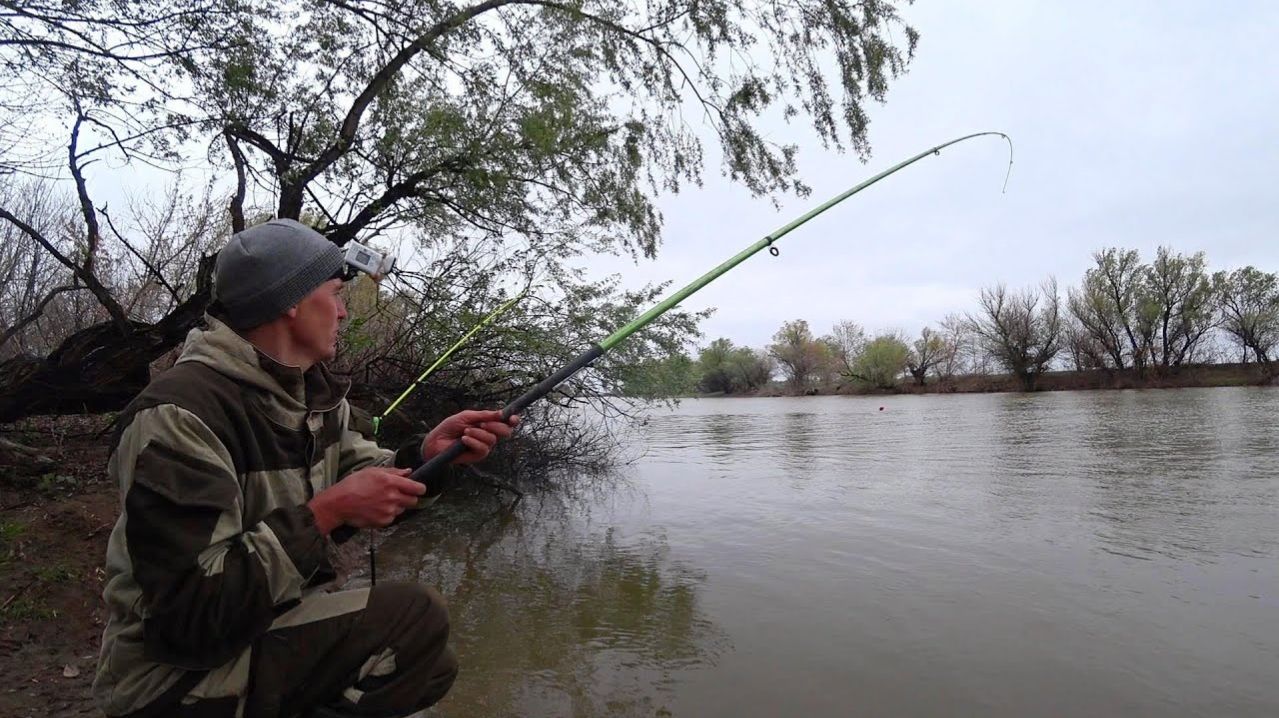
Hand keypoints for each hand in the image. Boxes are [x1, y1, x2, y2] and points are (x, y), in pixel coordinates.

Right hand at [307, 466, 424, 532]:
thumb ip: (394, 472)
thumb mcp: (372, 471)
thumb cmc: (353, 484)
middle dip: (409, 498)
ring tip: (381, 501)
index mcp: (391, 482)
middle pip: (413, 501)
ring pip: (402, 509)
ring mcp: (389, 511)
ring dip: (396, 506)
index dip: (420, 488)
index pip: (417, 488)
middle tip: (398, 495)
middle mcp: (393, 497)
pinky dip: (387, 514)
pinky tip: (376, 509)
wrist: (339, 503)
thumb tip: (408, 472)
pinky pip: (392, 518)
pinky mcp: (383, 521)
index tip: (419, 488)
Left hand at [422, 409, 519, 464]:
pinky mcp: (478, 456)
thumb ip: (484, 415)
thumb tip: (501, 413)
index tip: (513, 418)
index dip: (513, 420)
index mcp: (488, 423)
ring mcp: (484, 446)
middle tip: (483, 424)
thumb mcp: (466, 416)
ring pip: (492, 440)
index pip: (506, 422)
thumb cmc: (450, 427)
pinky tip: (464, 440)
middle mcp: (489, 435)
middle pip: (505, 432)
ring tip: (465, 431)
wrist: (436, 441)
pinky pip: (483, 449)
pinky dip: (473, 442)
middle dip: (496, 426)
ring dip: (478, 434)